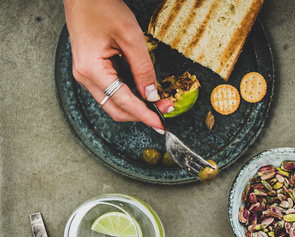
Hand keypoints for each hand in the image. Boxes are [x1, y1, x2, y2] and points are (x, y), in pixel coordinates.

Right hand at [63, 0, 167, 128]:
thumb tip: (152, 95)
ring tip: (159, 102)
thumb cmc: (102, 8)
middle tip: (166, 111)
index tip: (161, 124)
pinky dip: (129, 95)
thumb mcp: (131, 37)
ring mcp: (86, 74)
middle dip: (142, 114)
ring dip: (136, 106)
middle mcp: (84, 76)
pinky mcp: (91, 70)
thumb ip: (144, 69)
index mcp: (91, 69)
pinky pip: (111, 91)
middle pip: (116, 109)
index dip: (145, 115)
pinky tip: (144, 91)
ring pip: (113, 103)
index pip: (122, 102)